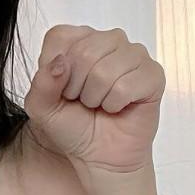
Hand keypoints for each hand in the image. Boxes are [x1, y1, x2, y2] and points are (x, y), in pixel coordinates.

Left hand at [23, 24, 164, 176]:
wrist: (101, 157)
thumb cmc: (74, 128)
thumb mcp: (42, 108)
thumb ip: (41, 83)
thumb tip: (60, 62)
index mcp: (79, 39)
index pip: (60, 37)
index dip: (56, 71)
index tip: (63, 90)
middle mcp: (108, 40)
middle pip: (83, 52)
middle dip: (77, 88)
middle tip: (84, 101)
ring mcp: (134, 54)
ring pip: (105, 70)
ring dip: (97, 97)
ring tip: (101, 104)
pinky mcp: (153, 74)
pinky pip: (126, 86)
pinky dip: (115, 104)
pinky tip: (118, 107)